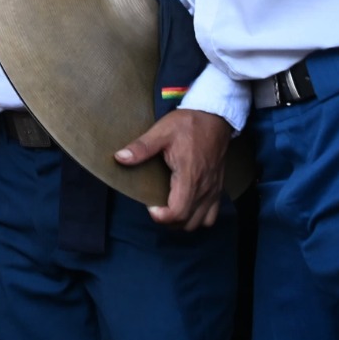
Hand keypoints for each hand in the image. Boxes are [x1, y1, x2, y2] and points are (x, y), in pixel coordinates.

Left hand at [115, 107, 231, 230]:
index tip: (149, 206)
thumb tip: (120, 158)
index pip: (178, 213)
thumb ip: (141, 147)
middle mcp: (204, 188)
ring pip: (199, 222)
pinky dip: (198, 217)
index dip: (161, 216)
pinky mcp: (218, 188)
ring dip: (183, 221)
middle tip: (155, 206)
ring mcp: (213, 190)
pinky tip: (186, 205)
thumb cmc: (189, 124)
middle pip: (187, 222)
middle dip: (168, 221)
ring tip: (169, 207)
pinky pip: (211, 215)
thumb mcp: (161, 131)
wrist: (214, 117)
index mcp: (190, 176)